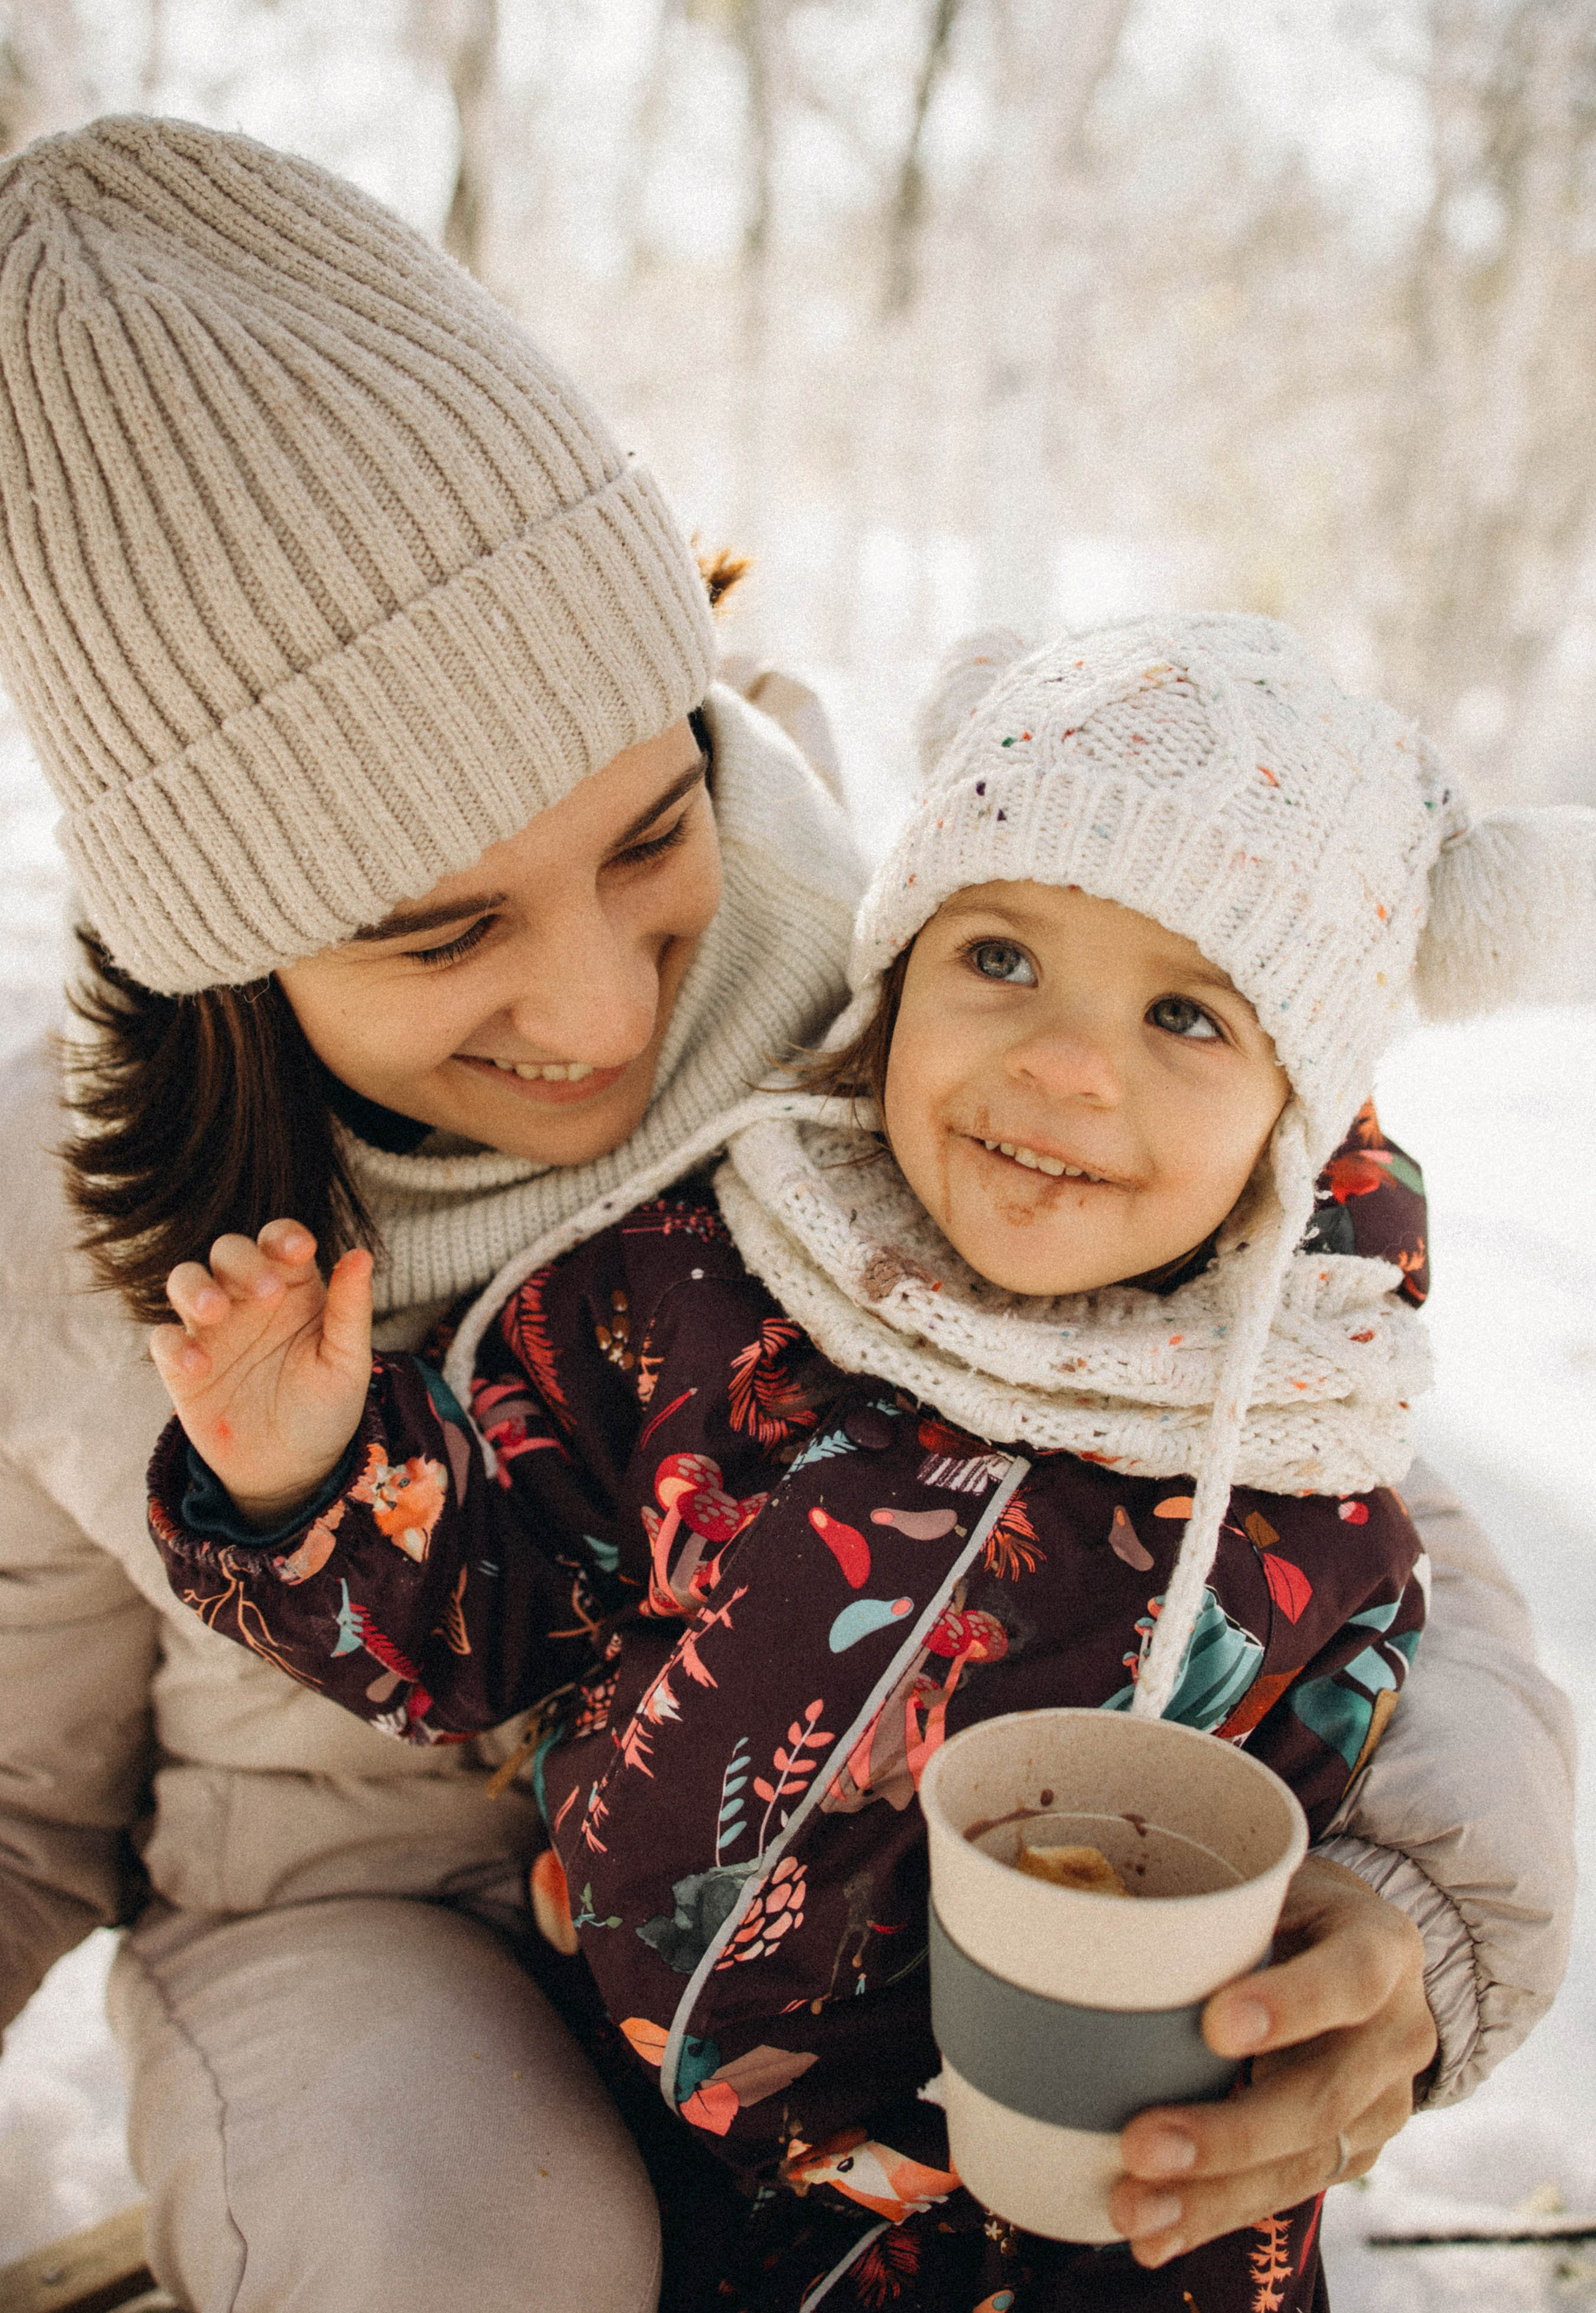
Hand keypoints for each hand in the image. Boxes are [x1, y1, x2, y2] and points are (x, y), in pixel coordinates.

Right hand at [149, 1221, 373, 1527]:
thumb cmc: (324, 1407)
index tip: (299, 1249)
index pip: (279, 1241)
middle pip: (228, 1251)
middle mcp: (246, 1298)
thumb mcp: (346, 1361)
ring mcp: (211, 1328)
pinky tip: (200, 1366)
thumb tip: (361, 1253)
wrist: (291, 1468)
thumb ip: (351, 1309)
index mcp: (292, 1287)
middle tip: (266, 1293)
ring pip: (185, 1280)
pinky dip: (176, 1345)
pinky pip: (165, 1340)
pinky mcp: (181, 1366)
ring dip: (195, 1287)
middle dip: (241, 1261)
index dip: (283, 1236)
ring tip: (215, 1311)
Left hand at [1109, 1854, 1436, 2265]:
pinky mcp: (1357, 2151)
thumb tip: (1100, 1930)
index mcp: (1380, 1945)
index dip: (1291, 2004)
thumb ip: (1215, 1910)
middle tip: (1141, 2145)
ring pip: (1303, 2162)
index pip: (1351, 1977)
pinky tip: (1156, 2235)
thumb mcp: (1271, 1883)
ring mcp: (1382, 2101)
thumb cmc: (1288, 1906)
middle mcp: (1396, 2030)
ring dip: (1212, 2194)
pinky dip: (1215, 2213)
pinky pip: (1288, 2190)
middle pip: (1321, 2096)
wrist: (1359, 1953)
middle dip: (1229, 2133)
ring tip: (1134, 2208)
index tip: (1216, 2026)